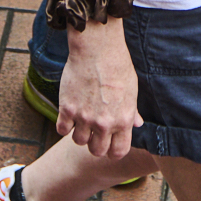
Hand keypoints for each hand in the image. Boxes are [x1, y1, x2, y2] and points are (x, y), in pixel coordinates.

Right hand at [56, 23, 141, 158]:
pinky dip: (65, 125)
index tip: (109, 145)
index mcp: (123, 120)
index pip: (118, 152)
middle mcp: (104, 123)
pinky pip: (62, 130)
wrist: (97, 49)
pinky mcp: (67, 108)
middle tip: (94, 132)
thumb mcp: (132, 90)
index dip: (113, 151)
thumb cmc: (118, 66)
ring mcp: (84, 117)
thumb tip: (138, 124)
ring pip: (79, 141)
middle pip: (97, 151)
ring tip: (82, 119)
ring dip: (80, 133)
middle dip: (96, 144)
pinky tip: (70, 114)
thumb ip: (132, 112)